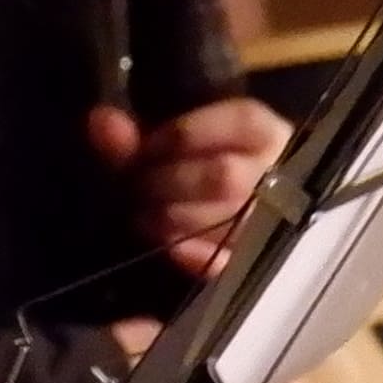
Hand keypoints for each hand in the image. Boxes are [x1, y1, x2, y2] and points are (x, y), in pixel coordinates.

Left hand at [90, 94, 286, 274]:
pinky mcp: (264, 262)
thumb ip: (132, 135)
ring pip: (235, 219)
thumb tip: (101, 123)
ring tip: (145, 217)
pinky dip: (200, 256)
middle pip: (228, 175)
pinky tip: (171, 248)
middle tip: (138, 188)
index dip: (189, 132)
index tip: (149, 147)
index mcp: (266, 133)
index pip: (244, 121)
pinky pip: (237, 262)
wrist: (223, 215)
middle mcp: (281, 174)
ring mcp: (278, 219)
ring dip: (178, 218)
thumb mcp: (166, 147)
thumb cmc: (192, 170)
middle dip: (171, 182)